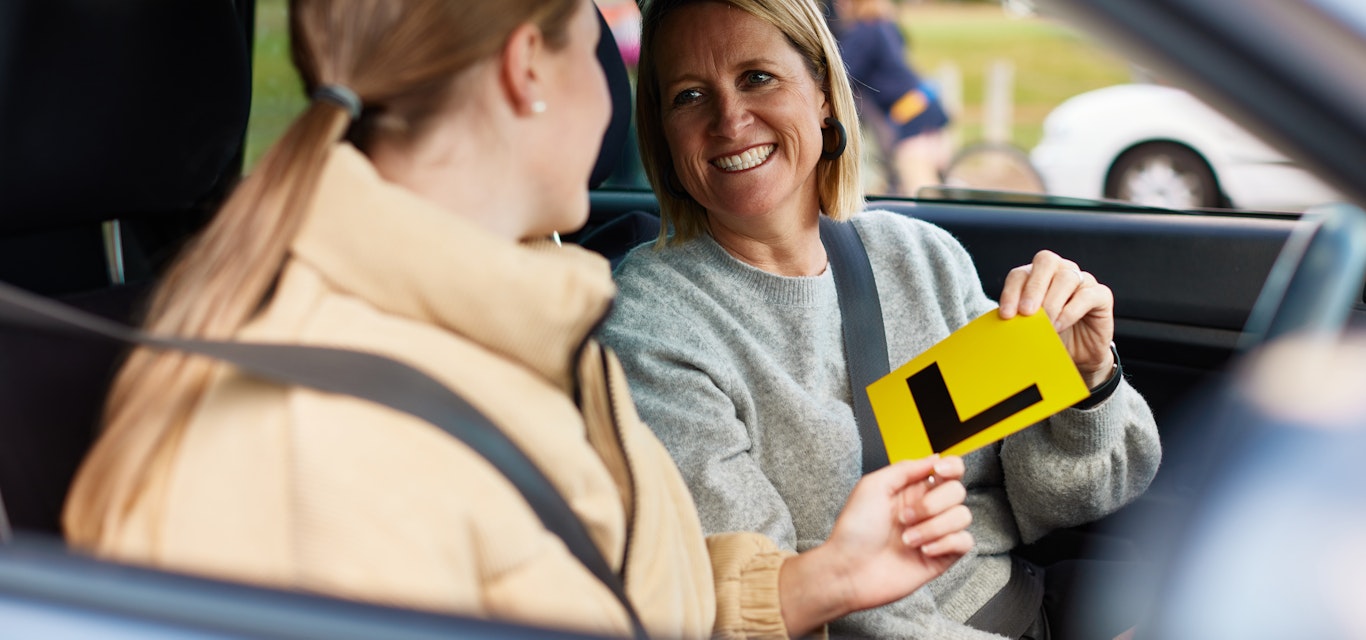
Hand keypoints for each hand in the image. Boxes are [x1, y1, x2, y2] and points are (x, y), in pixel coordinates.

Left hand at [778, 457, 972, 634]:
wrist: (849, 569)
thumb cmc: (854, 530)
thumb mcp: (872, 486)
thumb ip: (905, 469)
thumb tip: (934, 458)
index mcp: (912, 489)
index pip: (949, 470)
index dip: (952, 467)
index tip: (938, 472)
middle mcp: (927, 509)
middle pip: (957, 491)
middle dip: (931, 504)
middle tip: (904, 518)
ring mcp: (935, 533)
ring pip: (963, 516)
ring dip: (933, 527)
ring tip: (907, 539)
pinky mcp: (942, 556)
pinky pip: (965, 542)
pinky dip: (945, 544)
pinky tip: (923, 550)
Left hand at [998, 250, 1115, 386]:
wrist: (1078, 355)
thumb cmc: (1050, 336)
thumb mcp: (1030, 327)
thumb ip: (1018, 317)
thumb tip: (1004, 320)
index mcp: (1037, 275)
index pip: (1020, 274)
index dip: (1011, 292)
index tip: (1006, 315)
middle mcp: (1060, 271)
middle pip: (1045, 262)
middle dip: (1033, 288)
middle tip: (1026, 313)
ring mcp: (1083, 280)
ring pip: (1066, 277)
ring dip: (1052, 303)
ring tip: (1045, 326)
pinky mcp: (1101, 294)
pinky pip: (1086, 296)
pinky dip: (1070, 311)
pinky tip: (1060, 325)